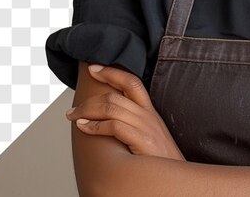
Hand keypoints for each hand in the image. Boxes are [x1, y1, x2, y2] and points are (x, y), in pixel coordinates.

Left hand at [66, 64, 184, 159]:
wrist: (177, 180)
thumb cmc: (160, 161)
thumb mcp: (149, 136)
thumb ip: (134, 124)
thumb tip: (108, 118)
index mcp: (150, 112)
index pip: (132, 82)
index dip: (112, 73)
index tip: (94, 69)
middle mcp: (148, 115)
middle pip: (117, 94)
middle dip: (90, 98)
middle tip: (72, 108)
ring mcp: (146, 127)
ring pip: (112, 107)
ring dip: (87, 110)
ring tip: (73, 117)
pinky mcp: (143, 141)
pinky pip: (115, 126)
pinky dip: (95, 126)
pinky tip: (84, 128)